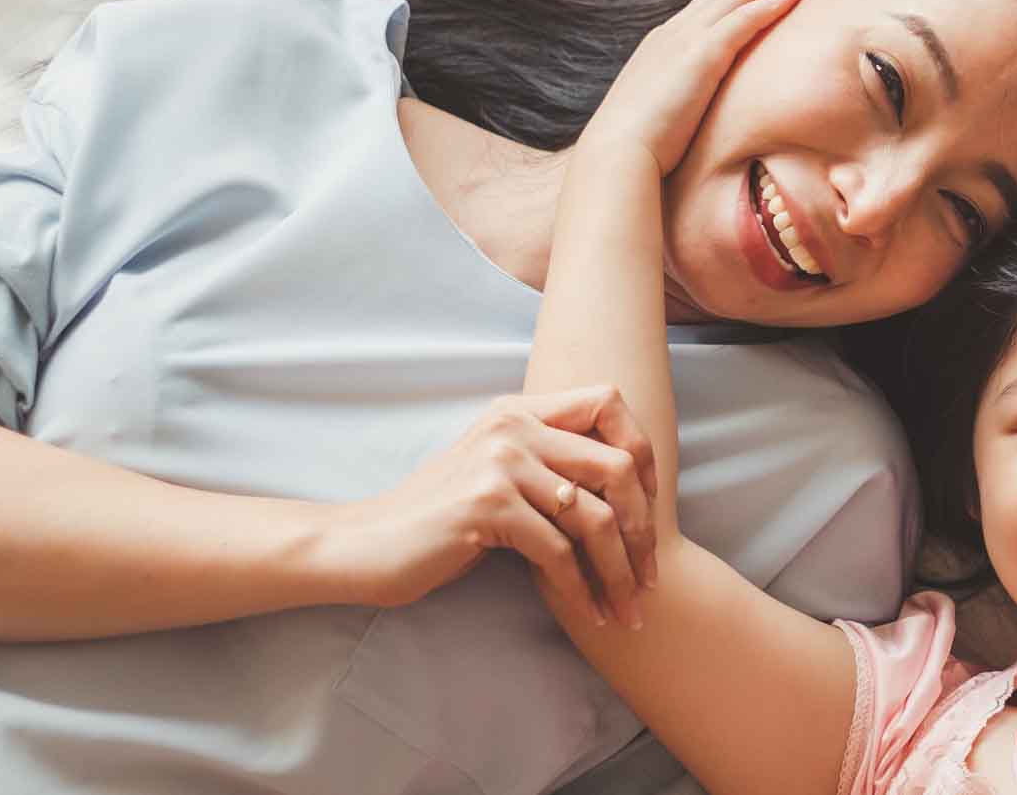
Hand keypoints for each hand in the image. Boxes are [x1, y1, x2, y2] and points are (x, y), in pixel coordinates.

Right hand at [323, 386, 659, 628]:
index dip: (643, 452)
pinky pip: (559, 552)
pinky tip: (590, 615)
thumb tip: (630, 488)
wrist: (365, 546)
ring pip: (596, 517)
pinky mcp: (487, 506)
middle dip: (643, 529)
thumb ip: (550, 465)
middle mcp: (513, 425)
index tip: (651, 507)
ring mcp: (500, 463)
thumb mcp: (498, 474)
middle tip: (650, 576)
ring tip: (629, 611)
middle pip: (618, 465)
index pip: (609, 401)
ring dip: (620, 573)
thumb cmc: (440, 521)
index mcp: (520, 410)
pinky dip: (582, 590)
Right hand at [583, 0, 810, 173]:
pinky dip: (769, 4)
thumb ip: (684, 90)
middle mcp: (678, 30)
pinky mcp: (700, 58)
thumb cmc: (639, 141)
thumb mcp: (665, 104)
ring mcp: (687, 40)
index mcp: (669, 40)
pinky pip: (741, 21)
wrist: (616, 152)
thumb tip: (698, 99)